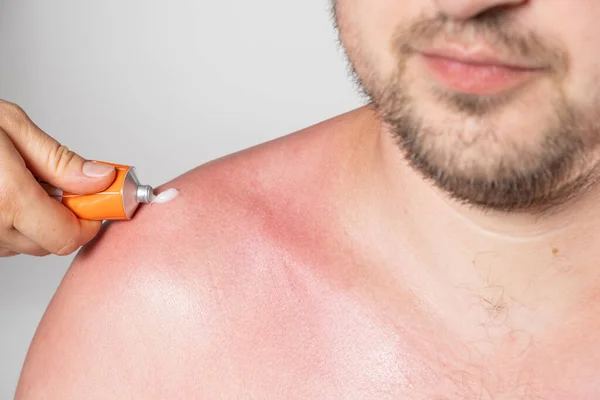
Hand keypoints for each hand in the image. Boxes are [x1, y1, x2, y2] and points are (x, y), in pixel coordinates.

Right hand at [0, 99, 115, 256]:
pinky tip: (6, 194)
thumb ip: (59, 160)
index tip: (102, 201)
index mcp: (6, 200)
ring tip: (23, 181)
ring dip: (40, 219)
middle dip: (68, 216)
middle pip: (53, 242)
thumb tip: (100, 179)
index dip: (91, 219)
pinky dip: (16, 222)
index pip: (69, 236)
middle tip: (65, 184)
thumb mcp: (10, 127)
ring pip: (29, 243)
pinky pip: (5, 240)